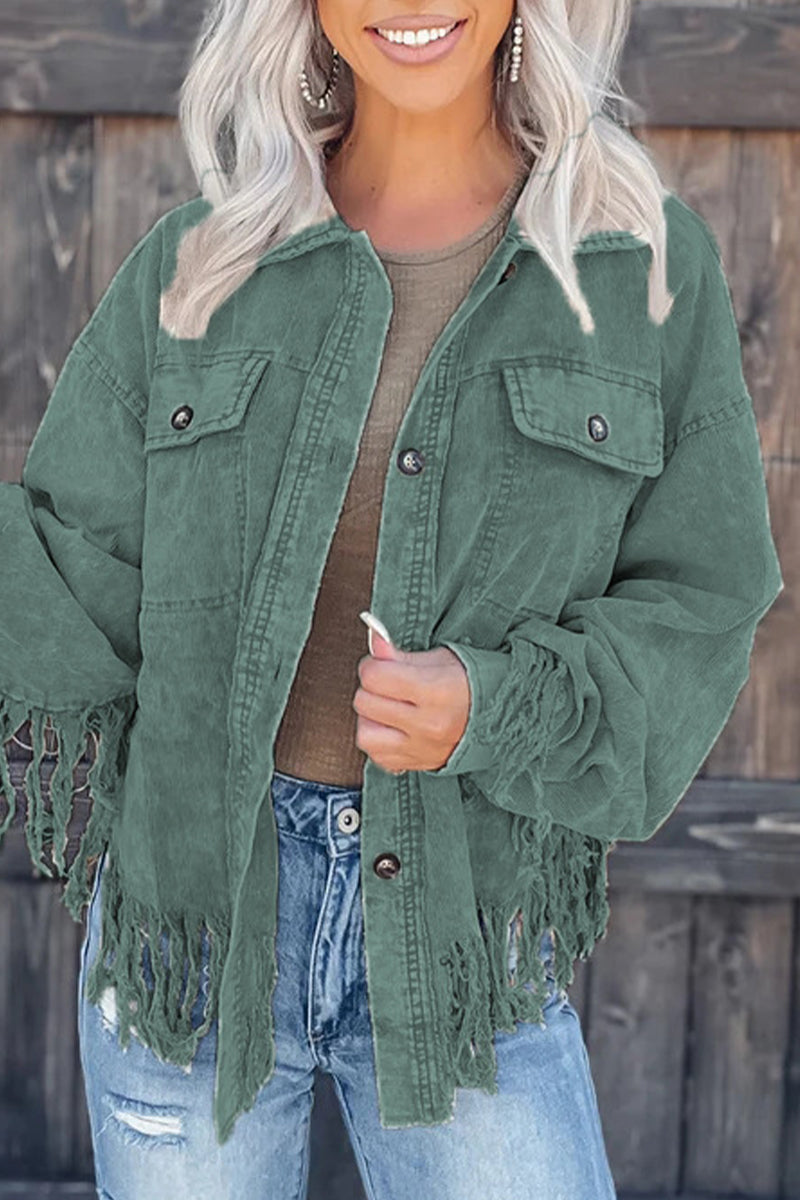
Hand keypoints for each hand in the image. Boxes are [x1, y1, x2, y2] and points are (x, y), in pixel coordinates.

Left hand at [353, 628, 469, 774]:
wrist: (500, 717)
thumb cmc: (470, 683)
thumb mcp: (440, 659)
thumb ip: (400, 655)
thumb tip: (373, 641)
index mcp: (435, 691)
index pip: (374, 676)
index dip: (373, 665)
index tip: (384, 664)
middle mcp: (427, 724)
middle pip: (365, 702)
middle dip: (372, 688)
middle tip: (389, 683)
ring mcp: (421, 749)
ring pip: (365, 734)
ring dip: (371, 718)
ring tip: (389, 708)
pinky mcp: (417, 765)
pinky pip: (377, 756)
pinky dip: (379, 741)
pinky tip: (394, 728)